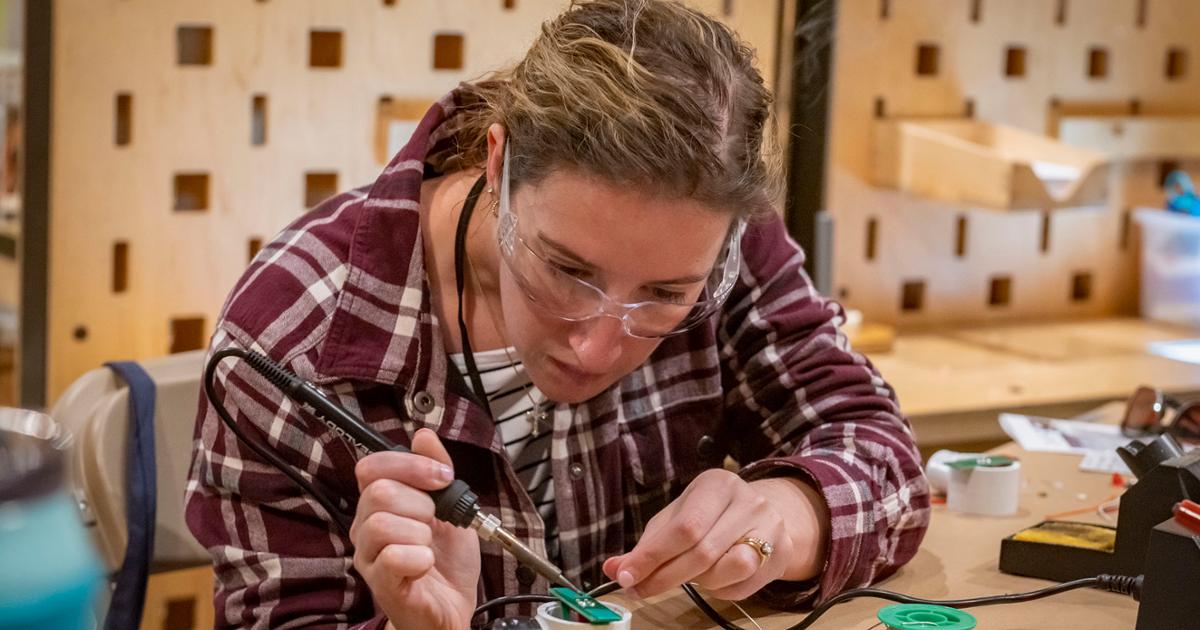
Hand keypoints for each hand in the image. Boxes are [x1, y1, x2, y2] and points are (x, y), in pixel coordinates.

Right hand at [351, 428, 480, 629]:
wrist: (454, 607)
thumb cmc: (447, 562)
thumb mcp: (452, 508)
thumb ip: (437, 471)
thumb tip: (424, 436)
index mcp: (380, 505)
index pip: (372, 467)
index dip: (409, 465)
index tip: (441, 477)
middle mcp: (367, 528)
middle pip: (378, 492)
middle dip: (420, 501)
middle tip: (435, 520)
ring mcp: (370, 557)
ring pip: (382, 523)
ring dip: (420, 531)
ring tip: (429, 545)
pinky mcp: (381, 584)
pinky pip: (390, 558)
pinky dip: (419, 557)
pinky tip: (427, 563)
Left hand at [602, 469, 826, 601]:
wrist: (765, 513)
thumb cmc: (710, 516)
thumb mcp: (676, 519)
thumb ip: (647, 545)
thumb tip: (613, 569)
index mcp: (717, 483)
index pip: (682, 526)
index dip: (652, 556)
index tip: (626, 577)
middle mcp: (747, 500)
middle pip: (702, 550)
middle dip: (666, 577)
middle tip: (641, 589)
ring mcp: (769, 525)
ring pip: (728, 569)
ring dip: (700, 582)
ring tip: (691, 574)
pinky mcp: (781, 552)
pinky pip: (743, 584)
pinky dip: (720, 590)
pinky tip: (715, 579)